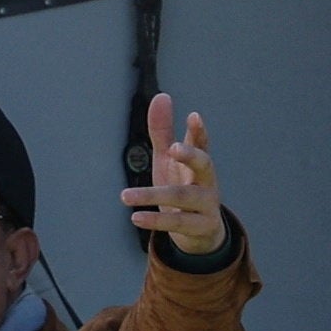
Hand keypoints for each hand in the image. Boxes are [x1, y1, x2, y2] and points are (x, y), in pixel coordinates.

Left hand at [122, 93, 224, 258]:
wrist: (201, 234)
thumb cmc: (183, 189)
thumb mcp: (169, 161)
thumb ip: (163, 131)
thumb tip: (162, 96)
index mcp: (198, 163)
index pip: (201, 143)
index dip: (198, 132)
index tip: (194, 116)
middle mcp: (206, 181)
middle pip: (204, 165)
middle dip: (190, 155)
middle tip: (172, 148)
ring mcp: (206, 205)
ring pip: (183, 198)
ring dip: (152, 195)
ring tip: (124, 196)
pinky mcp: (201, 227)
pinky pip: (178, 223)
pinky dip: (156, 221)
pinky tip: (135, 217)